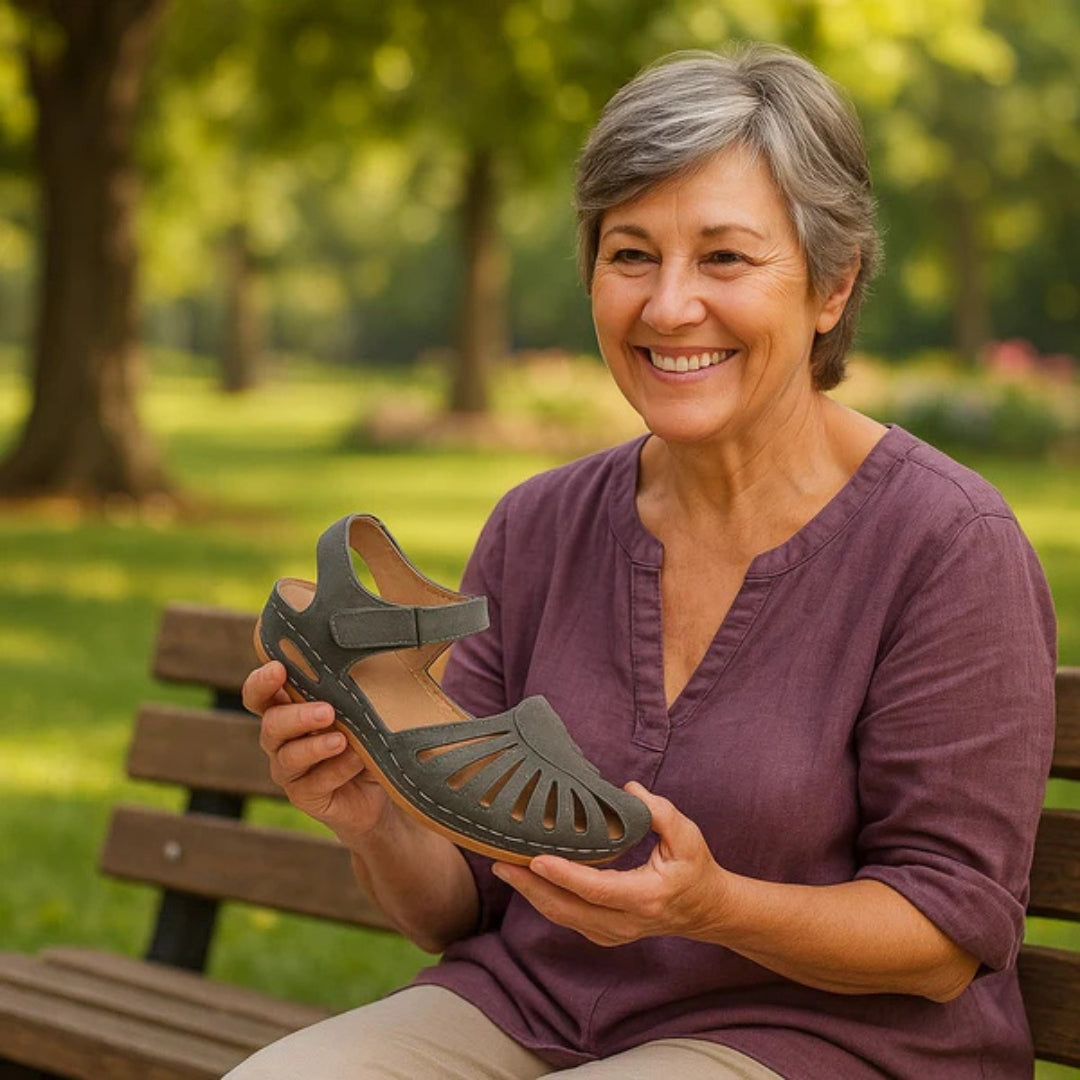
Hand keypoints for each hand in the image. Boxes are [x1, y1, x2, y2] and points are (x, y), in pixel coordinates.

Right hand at [242, 661, 390, 842]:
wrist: (380, 788)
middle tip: (327, 711)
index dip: (261, 683)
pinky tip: (357, 759)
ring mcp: (289, 770)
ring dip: (315, 746)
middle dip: (297, 716)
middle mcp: (281, 740)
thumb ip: (348, 695)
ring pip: (289, 756)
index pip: (260, 695)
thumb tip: (357, 672)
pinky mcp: (304, 796)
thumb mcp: (359, 713)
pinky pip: (315, 783)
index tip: (278, 669)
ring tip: (341, 740)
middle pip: (271, 724)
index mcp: (288, 710)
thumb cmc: (365, 738)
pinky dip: (338, 769)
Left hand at [491, 782, 729, 946]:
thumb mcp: (688, 837)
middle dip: (530, 887)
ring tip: (503, 868)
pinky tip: (527, 879)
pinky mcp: (603, 933)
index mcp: (645, 897)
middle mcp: (625, 922)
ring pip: (562, 917)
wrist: (706, 911)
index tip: (535, 858)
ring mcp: (612, 933)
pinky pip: (567, 917)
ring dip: (530, 894)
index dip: (564, 875)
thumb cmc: (695, 869)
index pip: (597, 889)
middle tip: (499, 863)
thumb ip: (660, 813)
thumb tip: (627, 790)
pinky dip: (544, 899)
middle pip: (567, 909)